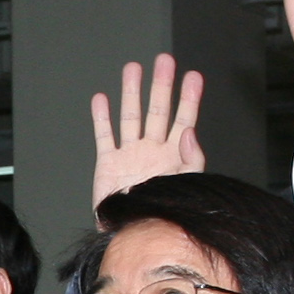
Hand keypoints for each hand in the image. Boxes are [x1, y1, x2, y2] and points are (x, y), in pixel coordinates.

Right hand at [89, 55, 204, 204]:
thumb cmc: (163, 212)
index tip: (193, 76)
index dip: (189, 98)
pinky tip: (101, 99)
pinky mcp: (108, 162)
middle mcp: (152, 149)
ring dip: (131, 93)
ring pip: (131, 116)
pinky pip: (104, 135)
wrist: (132, 232)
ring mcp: (130, 153)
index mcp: (174, 154)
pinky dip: (102, 118)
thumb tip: (189, 130)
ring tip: (132, 68)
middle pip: (157, 110)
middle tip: (164, 60)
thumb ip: (191, 158)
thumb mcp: (185, 185)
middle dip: (161, 85)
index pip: (184, 119)